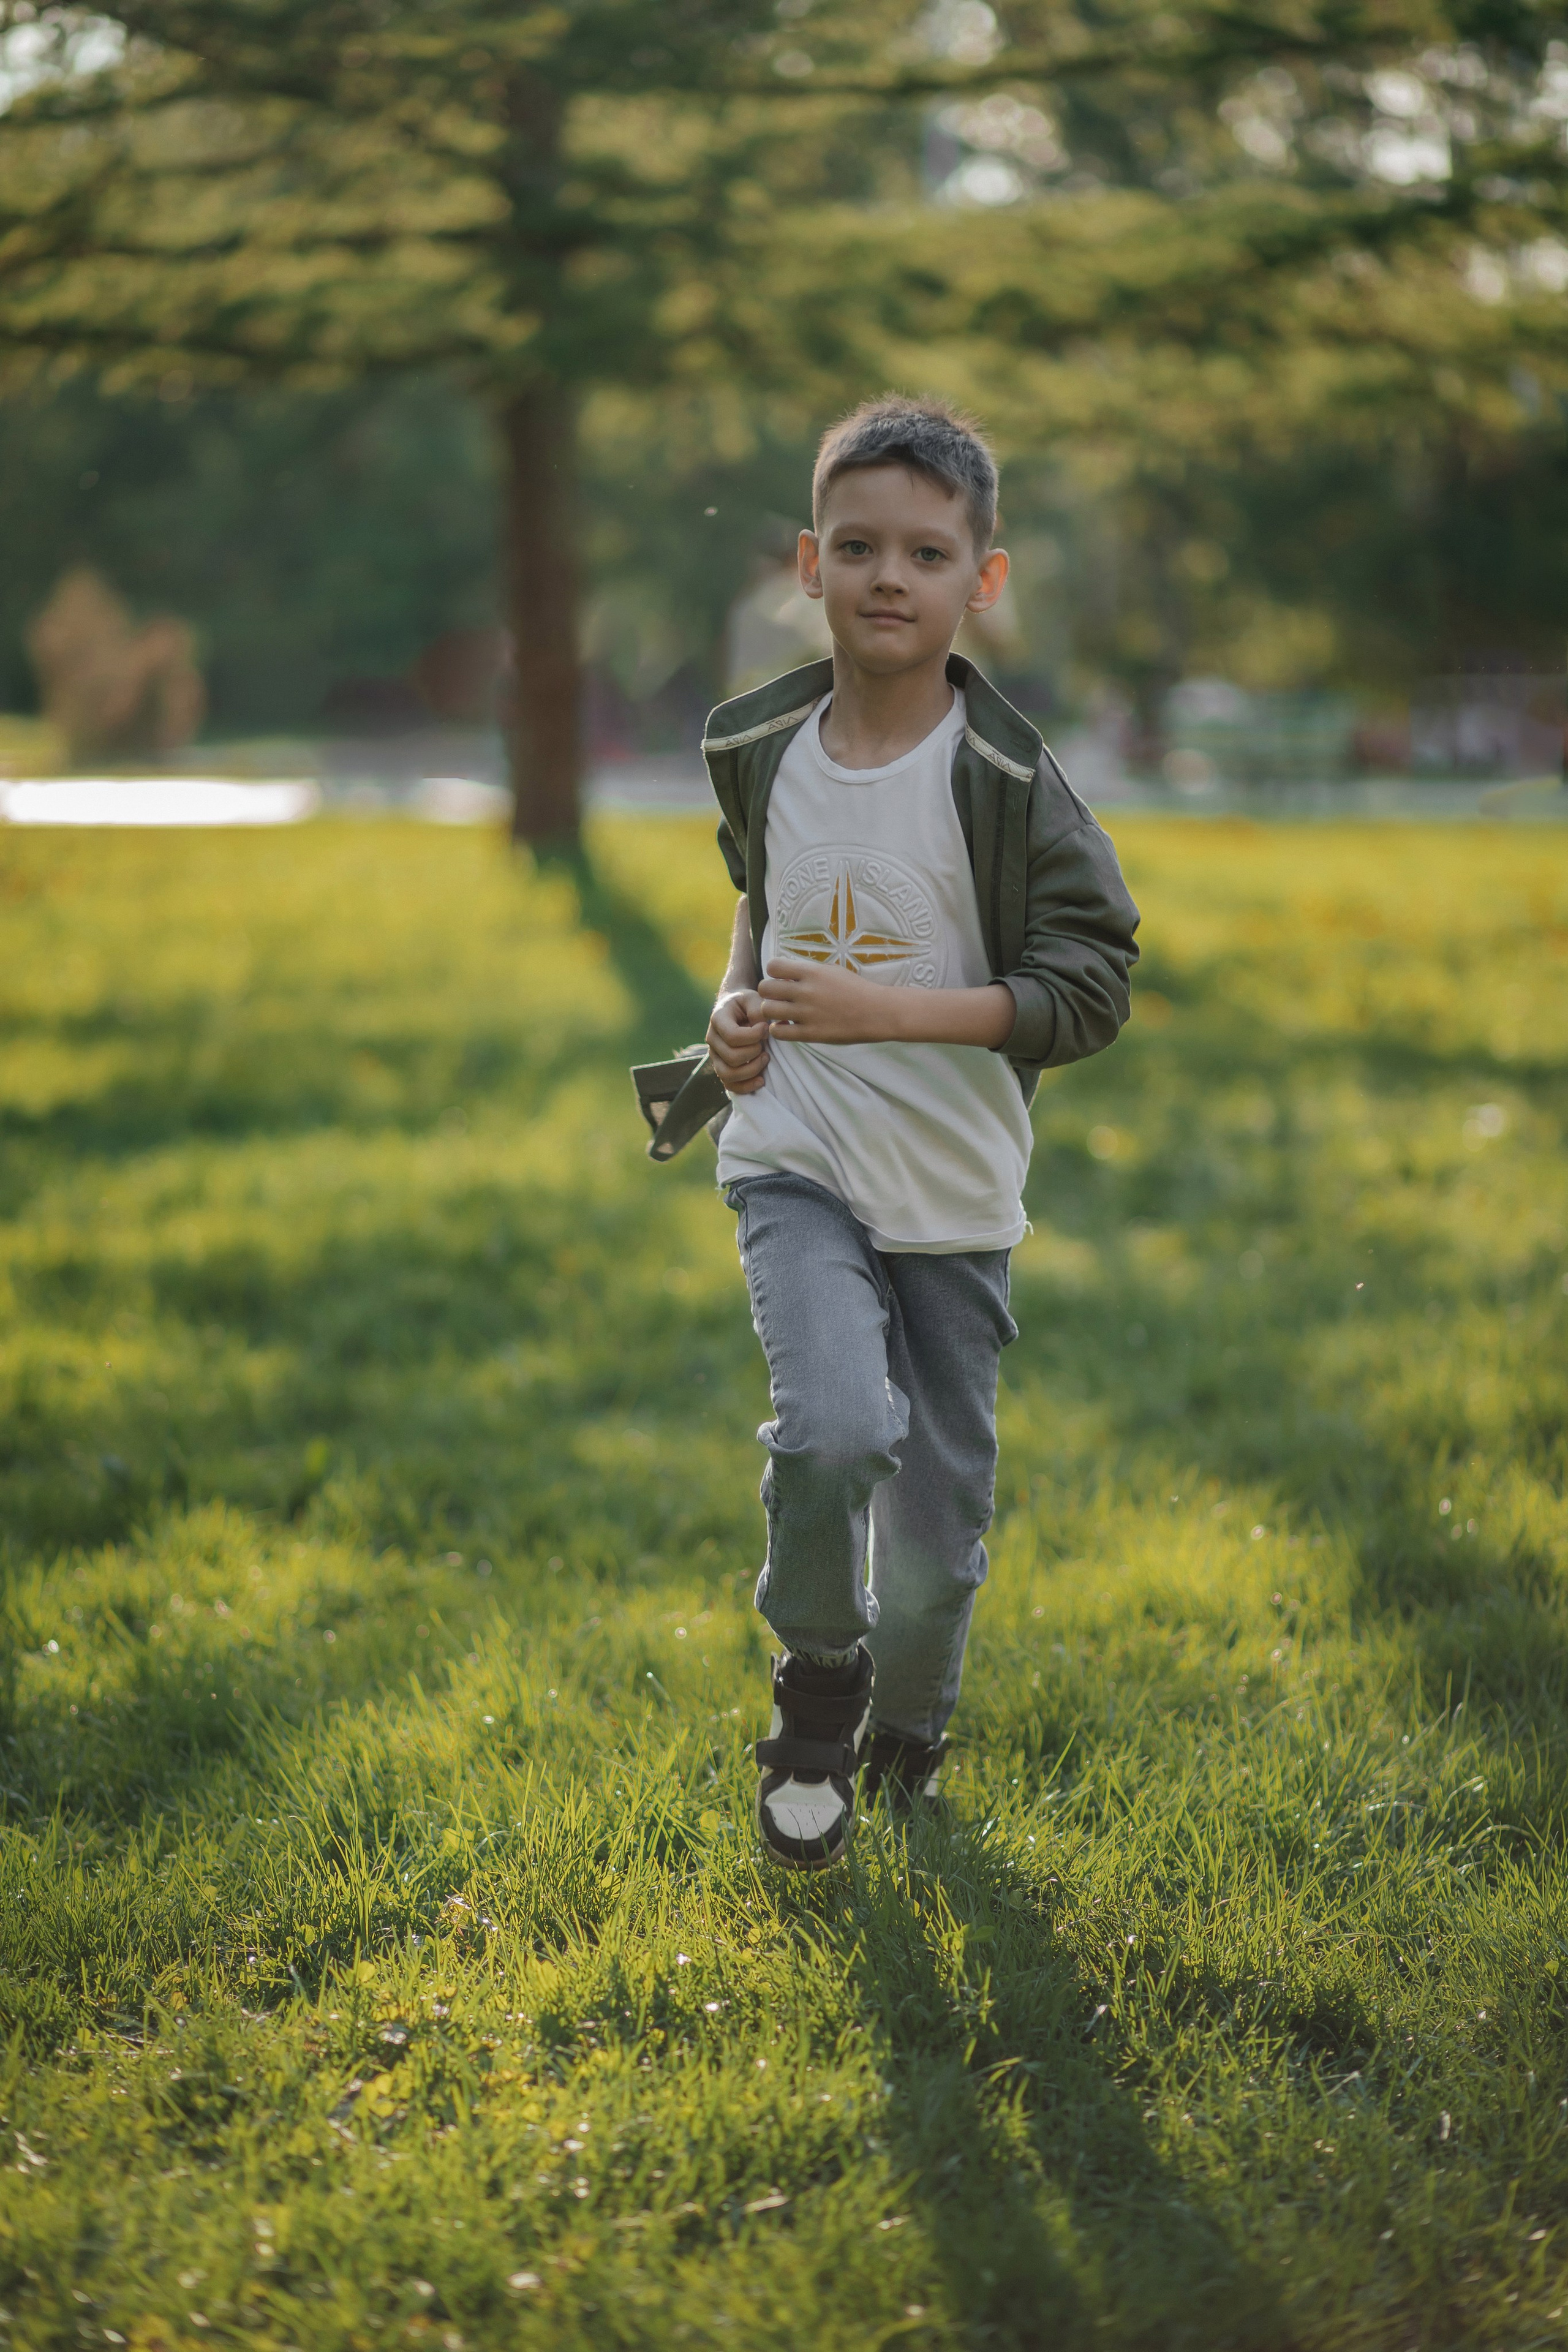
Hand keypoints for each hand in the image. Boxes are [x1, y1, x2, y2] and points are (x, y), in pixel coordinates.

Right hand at [707, 988, 770, 1093]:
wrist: (736, 1010)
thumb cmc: (747, 1004)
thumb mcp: (754, 999)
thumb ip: (759, 1010)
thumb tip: (766, 1030)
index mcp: (718, 1019)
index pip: (732, 1036)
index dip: (753, 1036)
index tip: (766, 1028)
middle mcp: (712, 1039)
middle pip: (731, 1057)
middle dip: (754, 1053)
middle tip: (765, 1044)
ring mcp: (715, 1055)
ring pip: (728, 1074)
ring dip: (752, 1070)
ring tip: (765, 1058)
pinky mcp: (721, 1067)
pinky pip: (729, 1085)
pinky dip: (746, 1086)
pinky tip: (761, 1080)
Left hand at [754, 957, 891, 1044]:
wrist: (877, 1012)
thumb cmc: (855, 989)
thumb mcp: (832, 971)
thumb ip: (808, 972)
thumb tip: (785, 973)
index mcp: (811, 972)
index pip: (773, 966)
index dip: (773, 972)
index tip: (781, 978)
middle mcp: (805, 991)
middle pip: (765, 988)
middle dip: (768, 992)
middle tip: (777, 997)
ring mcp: (807, 1014)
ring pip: (767, 1010)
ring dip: (770, 1010)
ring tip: (780, 1012)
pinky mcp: (810, 1034)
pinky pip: (778, 1032)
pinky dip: (777, 1029)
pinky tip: (786, 1026)